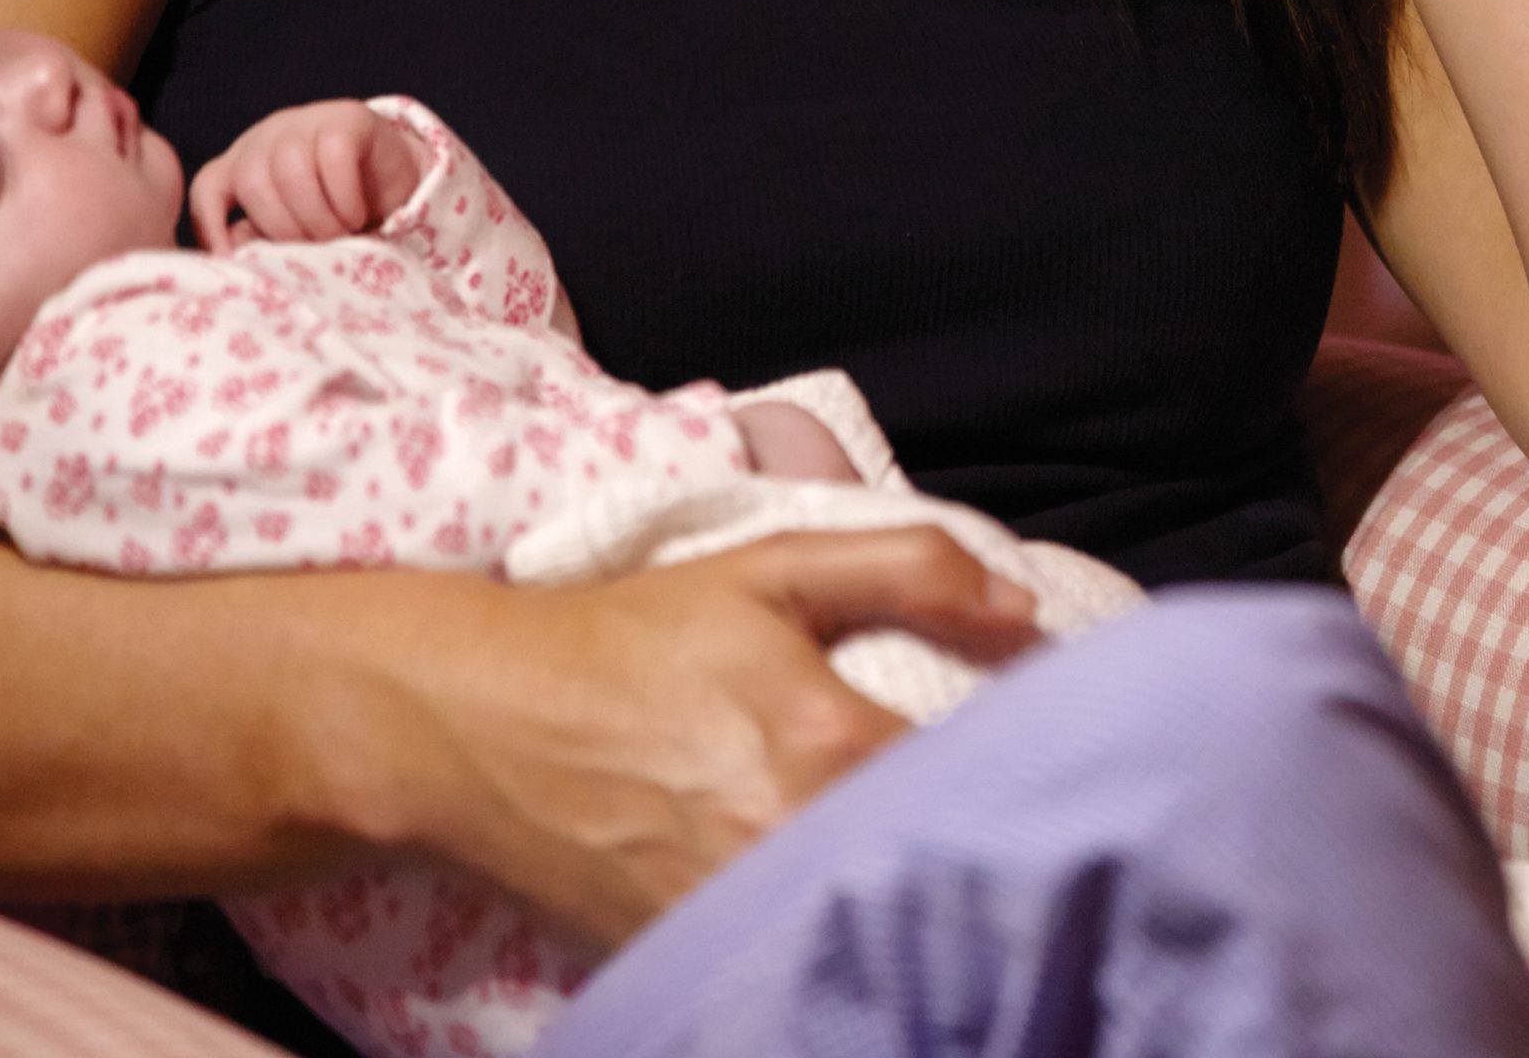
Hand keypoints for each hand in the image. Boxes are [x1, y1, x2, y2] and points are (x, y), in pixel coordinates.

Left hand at [187, 100, 427, 249]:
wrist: (397, 181)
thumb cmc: (336, 213)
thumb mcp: (294, 228)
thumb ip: (261, 238)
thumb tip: (232, 255)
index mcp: (243, 164)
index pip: (209, 187)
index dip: (210, 226)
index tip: (231, 264)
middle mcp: (267, 137)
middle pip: (253, 181)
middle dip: (285, 229)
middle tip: (318, 250)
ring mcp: (306, 121)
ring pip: (290, 169)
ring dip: (317, 217)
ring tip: (340, 236)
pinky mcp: (346, 117)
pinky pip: (333, 156)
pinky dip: (344, 197)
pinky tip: (356, 214)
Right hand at [387, 531, 1039, 945]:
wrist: (489, 724)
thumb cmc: (636, 637)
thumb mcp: (769, 566)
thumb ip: (907, 567)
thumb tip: (1023, 606)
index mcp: (828, 740)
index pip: (981, 773)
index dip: (1023, 764)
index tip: (1039, 749)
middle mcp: (796, 843)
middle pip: (941, 862)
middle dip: (978, 841)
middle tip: (994, 814)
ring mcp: (745, 918)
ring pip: (878, 926)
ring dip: (912, 899)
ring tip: (929, 865)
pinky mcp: (701, 963)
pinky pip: (805, 961)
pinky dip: (838, 941)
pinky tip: (851, 913)